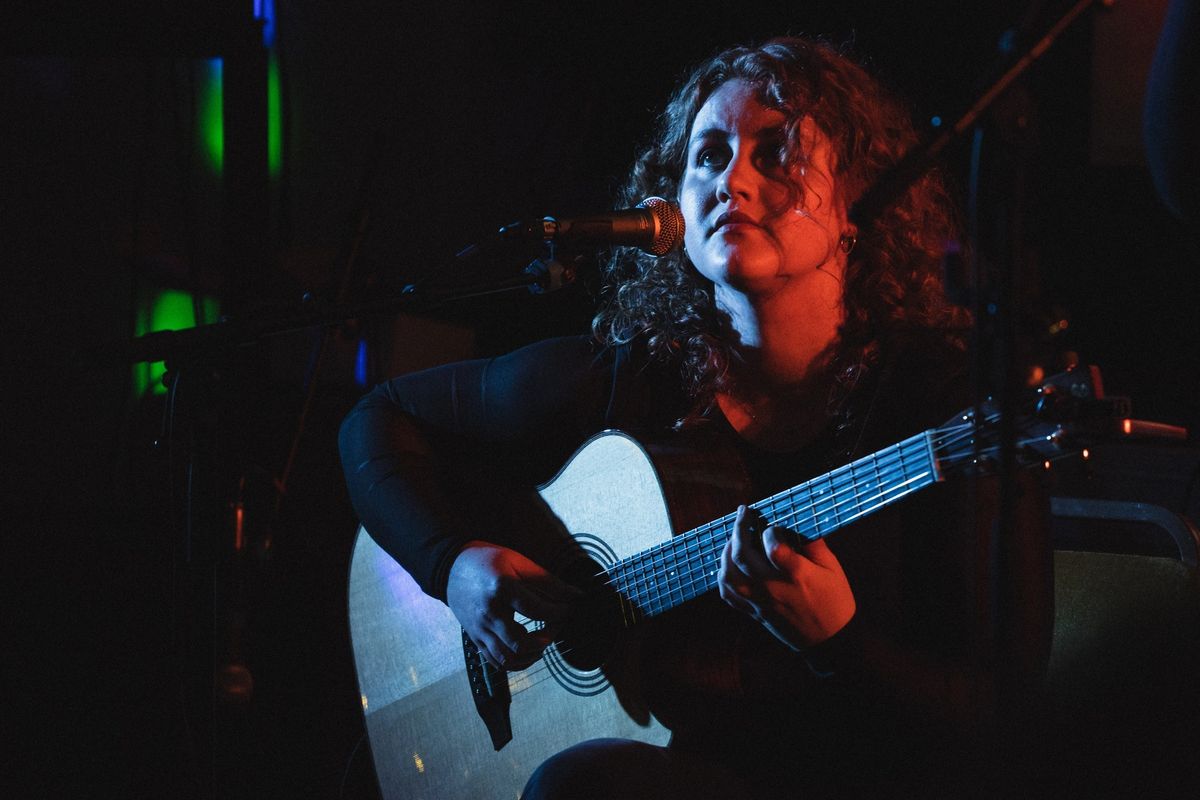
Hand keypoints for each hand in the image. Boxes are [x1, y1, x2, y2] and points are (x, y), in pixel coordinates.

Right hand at [446, 541, 580, 669]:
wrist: (450, 567)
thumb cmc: (487, 561)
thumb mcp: (519, 562)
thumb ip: (548, 581)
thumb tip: (576, 595)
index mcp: (501, 589)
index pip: (538, 610)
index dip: (559, 612)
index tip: (569, 609)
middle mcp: (489, 613)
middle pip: (522, 642)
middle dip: (546, 639)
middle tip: (555, 627)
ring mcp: (479, 628)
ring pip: (508, 658)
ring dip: (531, 656)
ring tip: (542, 642)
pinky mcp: (475, 638)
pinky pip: (495, 661)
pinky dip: (514, 663)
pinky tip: (526, 651)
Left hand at [718, 505, 855, 649]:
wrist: (830, 641)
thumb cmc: (834, 601)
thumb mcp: (832, 568)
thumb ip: (812, 543)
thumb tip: (795, 521)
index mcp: (796, 575)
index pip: (773, 546)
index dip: (770, 529)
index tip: (774, 524)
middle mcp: (773, 588)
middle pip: (743, 556)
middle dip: (739, 529)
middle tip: (744, 514)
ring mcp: (761, 602)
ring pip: (730, 575)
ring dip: (727, 552)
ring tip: (734, 538)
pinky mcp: (755, 613)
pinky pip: (729, 595)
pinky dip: (723, 577)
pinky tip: (729, 564)